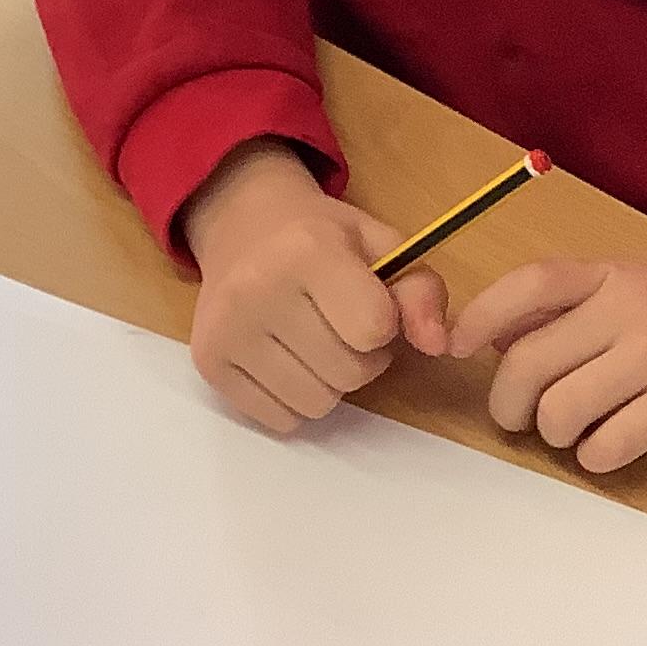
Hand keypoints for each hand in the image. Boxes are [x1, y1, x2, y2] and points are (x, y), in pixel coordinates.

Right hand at [176, 143, 449, 433]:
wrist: (242, 226)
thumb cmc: (322, 239)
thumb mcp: (381, 245)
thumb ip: (421, 291)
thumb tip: (437, 346)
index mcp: (308, 251)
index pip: (373, 328)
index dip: (383, 326)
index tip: (368, 306)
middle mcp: (257, 289)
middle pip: (348, 373)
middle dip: (361, 358)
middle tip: (343, 328)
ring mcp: (227, 330)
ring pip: (316, 404)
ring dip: (330, 384)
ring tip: (318, 344)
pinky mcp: (208, 363)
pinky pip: (279, 419)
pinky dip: (294, 400)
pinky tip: (287, 360)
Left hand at [448, 258, 646, 473]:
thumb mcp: (639, 283)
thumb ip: (574, 305)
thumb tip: (494, 337)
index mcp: (611, 275)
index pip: (526, 286)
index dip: (479, 318)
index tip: (456, 347)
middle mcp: (629, 308)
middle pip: (527, 363)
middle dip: (509, 405)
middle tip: (520, 419)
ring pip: (562, 410)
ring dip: (556, 435)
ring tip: (579, 432)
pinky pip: (611, 444)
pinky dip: (598, 457)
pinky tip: (612, 447)